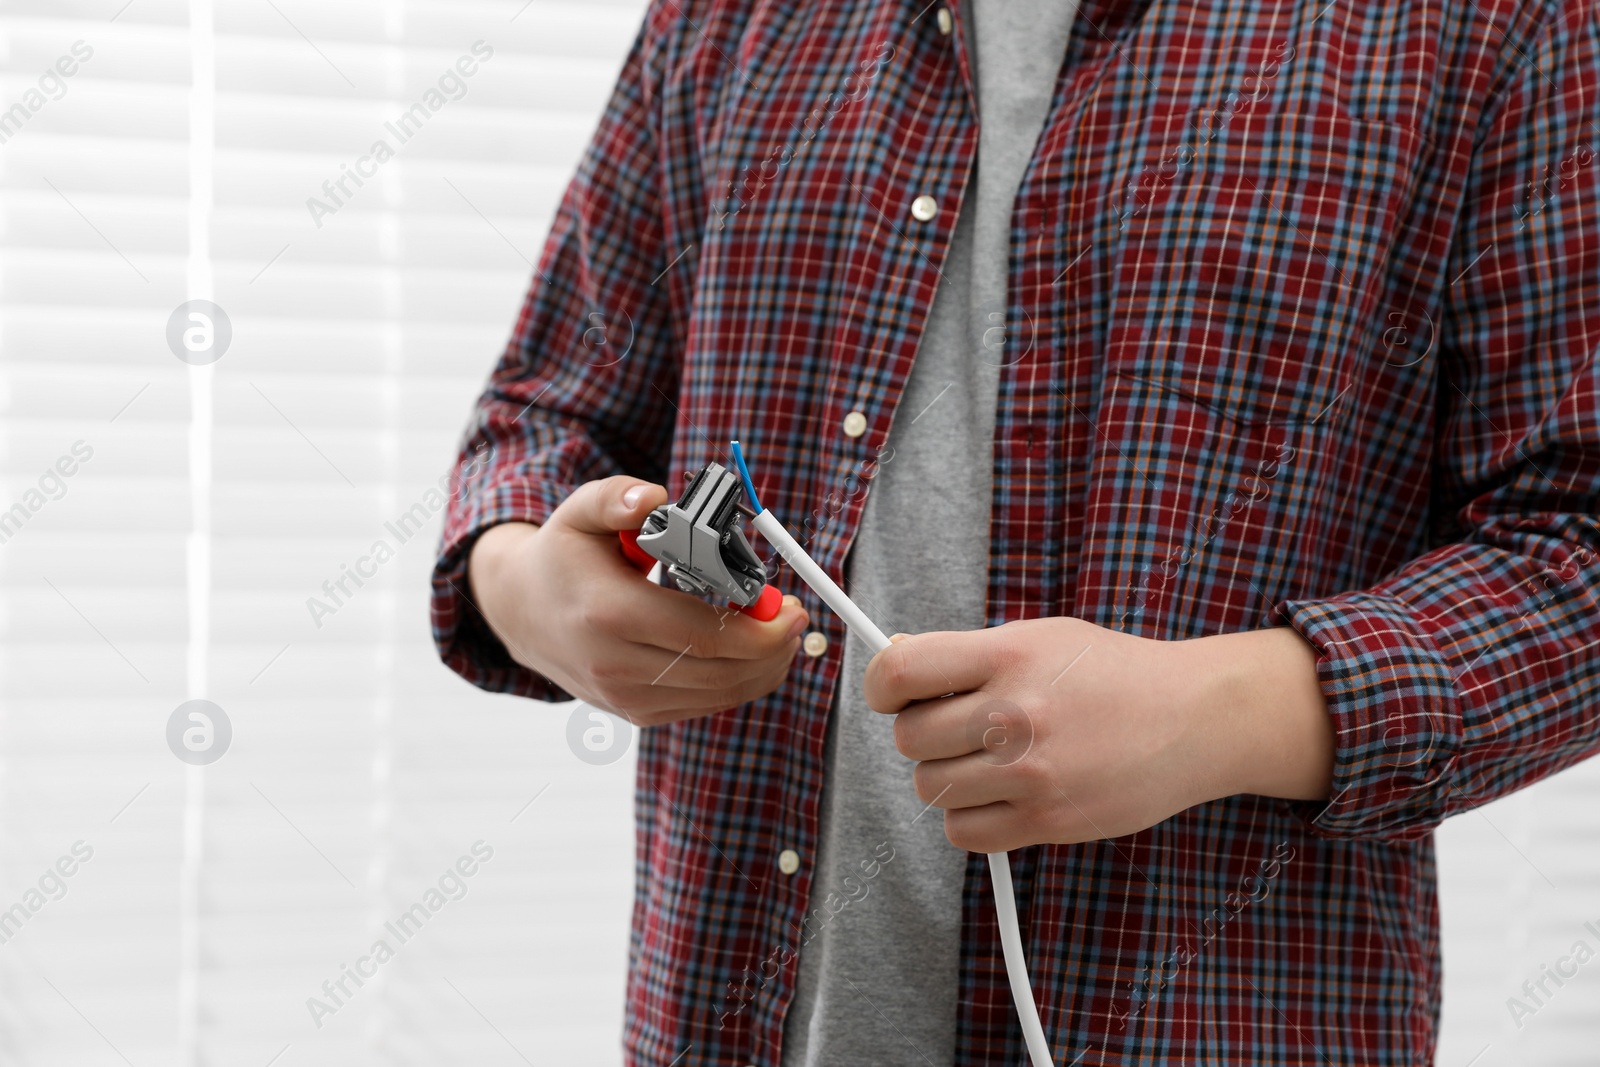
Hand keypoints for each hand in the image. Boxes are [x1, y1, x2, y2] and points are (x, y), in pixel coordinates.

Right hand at [467, 475, 809, 724]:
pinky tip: (753, 654)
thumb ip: (617, 498)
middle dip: (772, 648)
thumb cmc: (565, 555)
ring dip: (764, 668)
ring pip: (719, 696)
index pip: (702, 636)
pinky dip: (740, 683)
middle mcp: (615, 667)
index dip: (759, 629)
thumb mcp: (581, 511)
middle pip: (720, 672)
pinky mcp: (636, 714)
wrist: (523, 612)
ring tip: (782, 633)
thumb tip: (654, 497)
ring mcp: (625, 699)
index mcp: (608, 614)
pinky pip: (705, 705)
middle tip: (796, 615)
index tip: (790, 605)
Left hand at [863, 617, 1333, 852]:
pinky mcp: (1046, 822)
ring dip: (947, 777)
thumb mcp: (1042, 638)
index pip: (902, 671)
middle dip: (922, 734)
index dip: (881, 685)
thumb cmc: (1112, 674)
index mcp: (1008, 655)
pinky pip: (963, 832)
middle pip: (909, 737)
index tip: (891, 693)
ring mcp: (1030, 773)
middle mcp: (1014, 713)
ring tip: (987, 761)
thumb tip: (895, 664)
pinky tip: (1000, 796)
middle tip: (957, 729)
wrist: (1194, 719)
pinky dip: (970, 818)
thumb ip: (971, 654)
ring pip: (931, 788)